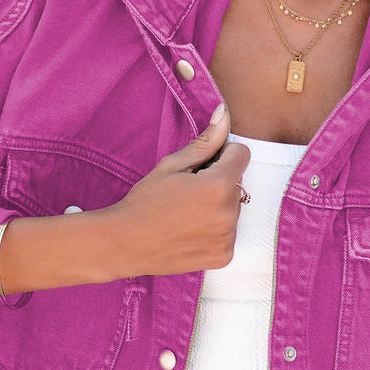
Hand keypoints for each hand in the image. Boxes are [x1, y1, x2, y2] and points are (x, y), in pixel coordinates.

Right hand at [106, 103, 251, 277]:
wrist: (126, 244)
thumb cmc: (145, 202)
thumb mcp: (172, 166)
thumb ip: (205, 142)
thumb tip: (224, 113)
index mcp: (217, 185)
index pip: (242, 154)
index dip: (223, 155)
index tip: (202, 166)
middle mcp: (228, 213)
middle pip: (239, 184)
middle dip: (220, 183)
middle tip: (188, 195)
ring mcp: (228, 238)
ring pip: (234, 209)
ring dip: (218, 207)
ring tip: (187, 214)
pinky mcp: (224, 256)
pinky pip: (229, 233)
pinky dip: (215, 231)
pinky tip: (191, 232)